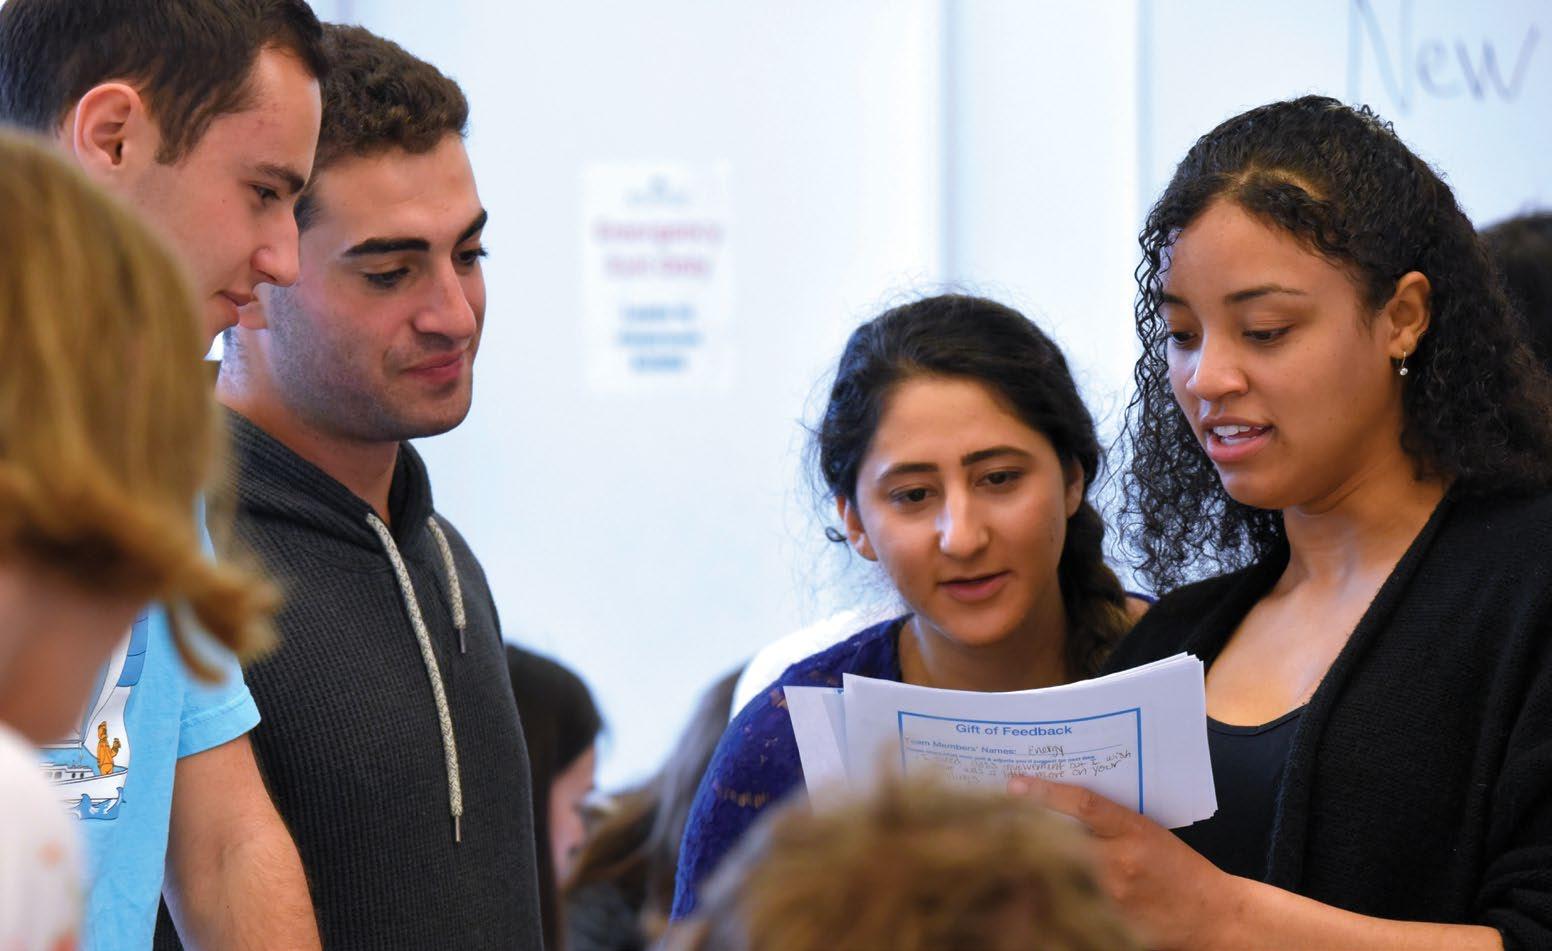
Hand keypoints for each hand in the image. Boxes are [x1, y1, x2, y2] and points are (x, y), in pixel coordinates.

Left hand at [1008, 775, 1239, 950]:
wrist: (1213, 915)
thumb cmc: (1180, 869)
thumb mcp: (1149, 832)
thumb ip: (1109, 821)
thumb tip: (1060, 804)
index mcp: (1134, 831)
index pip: (1084, 803)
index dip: (1046, 791)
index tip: (1015, 782)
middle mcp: (1120, 862)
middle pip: (1059, 839)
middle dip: (1027, 828)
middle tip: (995, 815)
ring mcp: (1111, 896)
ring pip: (1059, 871)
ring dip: (1034, 860)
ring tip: (1005, 846)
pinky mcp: (1108, 921)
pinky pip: (1069, 900)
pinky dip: (1050, 889)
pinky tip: (1032, 882)